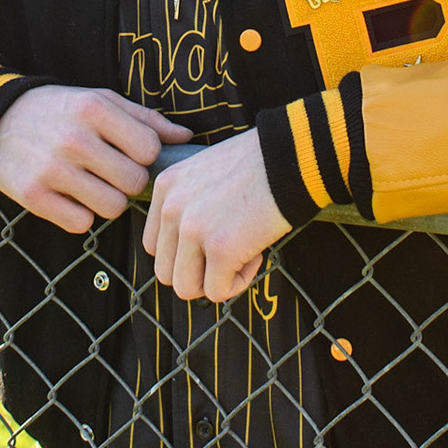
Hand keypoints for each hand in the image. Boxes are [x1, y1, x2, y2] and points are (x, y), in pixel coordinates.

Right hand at [0, 85, 190, 233]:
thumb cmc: (61, 111)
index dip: (144, 154)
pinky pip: (81, 223)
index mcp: (94, 110)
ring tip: (93, 184)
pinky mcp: (33, 196)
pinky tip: (71, 196)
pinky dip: (81, 214)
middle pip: (134, 182)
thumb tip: (187, 139)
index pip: (148, 149)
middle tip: (112, 171)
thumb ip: (145, 120)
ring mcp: (52, 170)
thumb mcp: (101, 100)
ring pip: (112, 207)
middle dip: (129, 181)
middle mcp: (74, 139)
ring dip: (108, 200)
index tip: (129, 151)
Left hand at [143, 130, 290, 302]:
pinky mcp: (220, 249)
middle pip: (166, 271)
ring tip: (242, 254)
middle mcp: (172, 208)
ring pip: (185, 288)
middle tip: (230, 251)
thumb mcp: (207, 172)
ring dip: (214, 281)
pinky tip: (256, 255)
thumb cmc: (260, 163)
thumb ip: (190, 204)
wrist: (293, 156)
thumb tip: (192, 250)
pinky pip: (217, 292)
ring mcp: (193, 230)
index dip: (185, 252)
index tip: (215, 239)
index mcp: (166, 187)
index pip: (154, 244)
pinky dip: (238, 282)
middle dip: (198, 271)